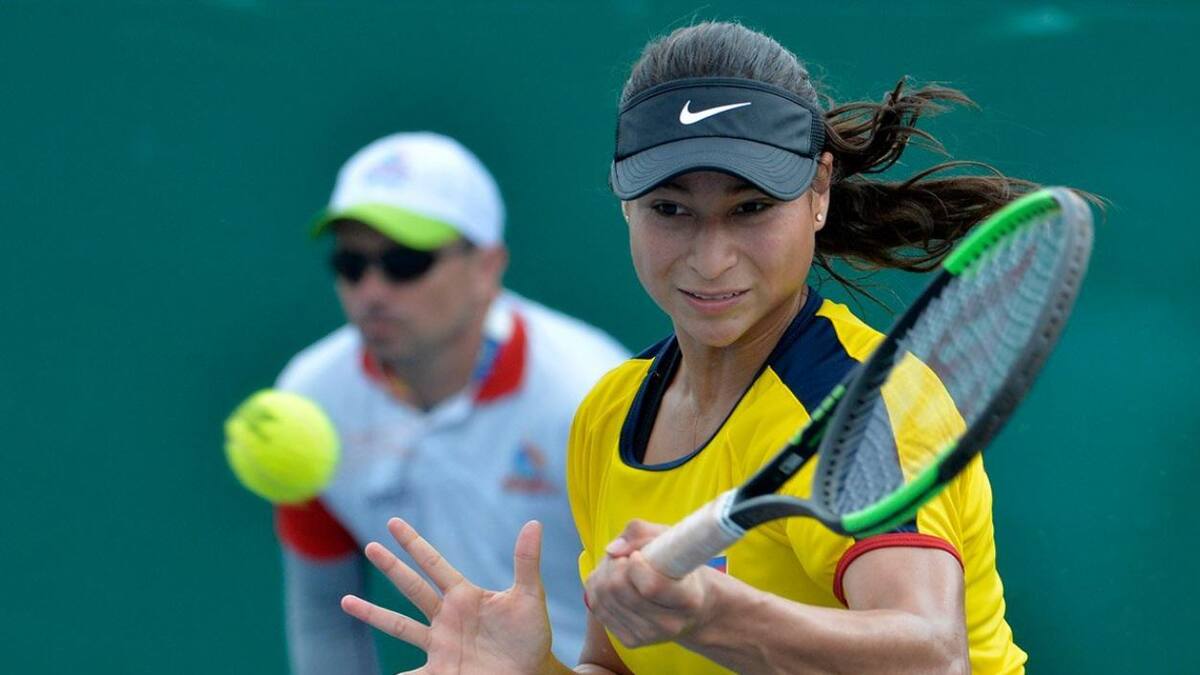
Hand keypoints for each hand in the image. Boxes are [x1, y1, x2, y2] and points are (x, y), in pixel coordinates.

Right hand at [341, 518, 557, 674]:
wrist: (532, 672)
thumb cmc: (531, 635)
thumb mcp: (529, 597)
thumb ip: (526, 562)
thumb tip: (534, 523)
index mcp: (465, 596)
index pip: (434, 564)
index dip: (414, 543)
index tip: (394, 522)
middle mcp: (446, 617)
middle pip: (412, 587)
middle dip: (391, 567)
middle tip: (370, 547)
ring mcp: (440, 644)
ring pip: (399, 625)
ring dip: (373, 614)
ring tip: (345, 601)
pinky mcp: (440, 671)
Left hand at [584, 519, 719, 648]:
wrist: (691, 607)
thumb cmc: (680, 566)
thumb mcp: (671, 540)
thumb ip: (642, 533)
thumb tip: (611, 550)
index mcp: (688, 599)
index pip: (650, 586)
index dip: (635, 564)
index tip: (636, 555)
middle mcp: (669, 624)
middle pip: (619, 589)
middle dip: (614, 564)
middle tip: (626, 557)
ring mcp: (647, 636)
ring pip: (603, 597)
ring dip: (604, 573)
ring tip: (620, 567)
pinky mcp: (630, 641)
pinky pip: (597, 608)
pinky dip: (598, 588)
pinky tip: (614, 582)